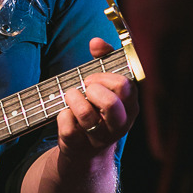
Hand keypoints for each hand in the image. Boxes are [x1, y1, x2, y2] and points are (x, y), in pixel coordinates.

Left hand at [58, 37, 139, 159]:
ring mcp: (100, 137)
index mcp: (130, 106)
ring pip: (85, 114)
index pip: (125, 86)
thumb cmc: (97, 108)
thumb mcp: (105, 84)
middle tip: (85, 88)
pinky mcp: (80, 146)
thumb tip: (96, 42)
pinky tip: (66, 114)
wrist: (86, 150)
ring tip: (72, 96)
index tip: (93, 78)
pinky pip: (68, 126)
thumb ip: (104, 58)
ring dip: (73, 98)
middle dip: (92, 88)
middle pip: (110, 103)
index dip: (105, 77)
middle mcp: (119, 124)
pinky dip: (62, 115)